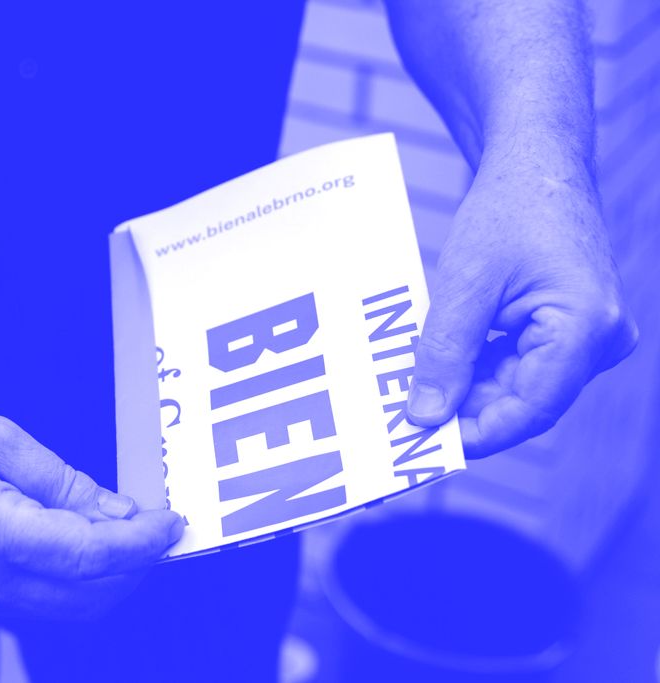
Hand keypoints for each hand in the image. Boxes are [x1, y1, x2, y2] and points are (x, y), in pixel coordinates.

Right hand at [0, 393, 182, 618]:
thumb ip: (63, 481)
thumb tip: (116, 512)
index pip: (87, 555)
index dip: (141, 543)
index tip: (170, 523)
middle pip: (87, 598)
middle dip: (135, 567)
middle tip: (155, 528)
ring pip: (68, 613)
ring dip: (110, 581)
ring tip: (126, 535)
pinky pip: (40, 607)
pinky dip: (76, 585)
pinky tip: (84, 546)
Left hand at [406, 154, 637, 457]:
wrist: (537, 165)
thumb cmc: (509, 210)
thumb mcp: (466, 282)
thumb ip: (446, 353)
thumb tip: (424, 416)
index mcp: (586, 329)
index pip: (529, 410)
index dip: (472, 434)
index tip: (419, 444)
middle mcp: (600, 342)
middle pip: (522, 403)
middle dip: (462, 410)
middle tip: (401, 414)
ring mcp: (588, 339)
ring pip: (516, 388)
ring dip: (465, 388)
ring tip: (411, 382)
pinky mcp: (569, 333)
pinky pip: (519, 367)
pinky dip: (477, 368)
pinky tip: (438, 361)